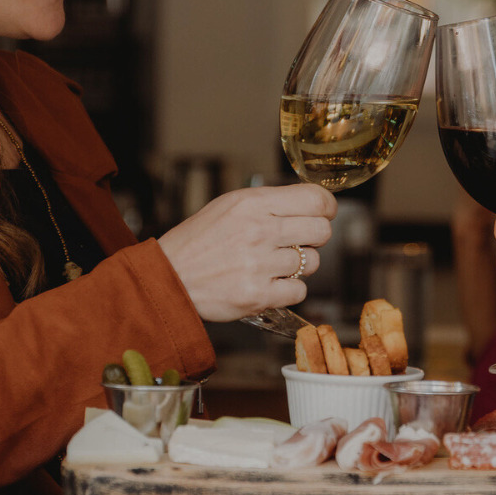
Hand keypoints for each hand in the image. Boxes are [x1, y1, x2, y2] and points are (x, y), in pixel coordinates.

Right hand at [158, 184, 335, 321]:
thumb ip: (270, 203)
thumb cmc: (199, 241)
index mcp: (253, 204)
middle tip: (297, 242)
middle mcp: (259, 231)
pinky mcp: (258, 295)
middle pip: (321, 231)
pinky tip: (270, 283)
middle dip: (314, 237)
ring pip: (313, 263)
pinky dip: (289, 290)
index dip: (327, 208)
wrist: (169, 278)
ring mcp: (259, 265)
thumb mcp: (230, 206)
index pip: (316, 199)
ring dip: (299, 266)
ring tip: (273, 264)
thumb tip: (312, 204)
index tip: (324, 213)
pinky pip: (300, 291)